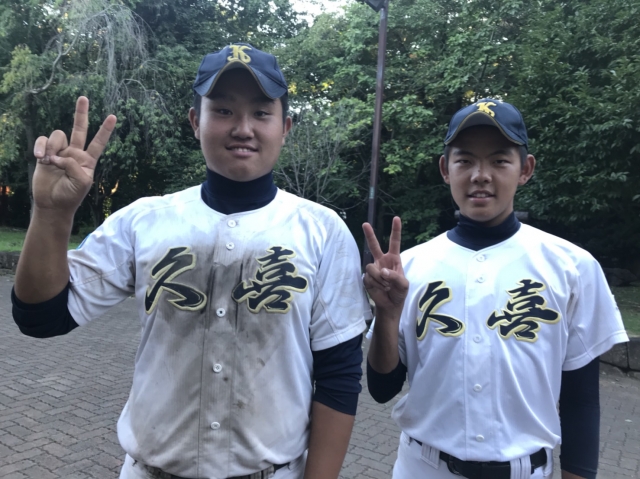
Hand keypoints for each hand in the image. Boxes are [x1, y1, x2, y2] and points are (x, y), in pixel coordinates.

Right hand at [32, 96, 116, 213]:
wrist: (52, 204)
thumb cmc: (71, 195)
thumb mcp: (81, 182)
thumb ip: (74, 165)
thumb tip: (59, 155)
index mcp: (88, 160)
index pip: (99, 143)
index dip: (105, 130)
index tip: (113, 117)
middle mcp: (75, 153)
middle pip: (80, 129)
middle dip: (81, 114)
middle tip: (84, 98)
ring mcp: (60, 152)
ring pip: (59, 135)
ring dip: (53, 146)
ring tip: (49, 161)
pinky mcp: (45, 153)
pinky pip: (43, 141)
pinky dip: (41, 147)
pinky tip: (41, 158)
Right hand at [362, 216, 408, 315]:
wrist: (389, 304)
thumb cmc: (399, 292)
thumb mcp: (404, 285)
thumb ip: (395, 277)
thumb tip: (382, 271)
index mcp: (393, 259)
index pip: (394, 242)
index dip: (396, 230)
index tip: (396, 218)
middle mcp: (382, 261)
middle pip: (374, 245)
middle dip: (369, 234)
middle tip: (365, 224)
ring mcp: (373, 268)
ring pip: (372, 267)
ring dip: (380, 278)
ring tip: (386, 286)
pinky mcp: (367, 277)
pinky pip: (369, 277)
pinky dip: (376, 284)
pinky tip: (380, 288)